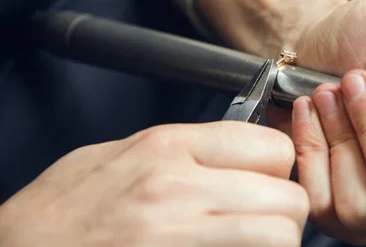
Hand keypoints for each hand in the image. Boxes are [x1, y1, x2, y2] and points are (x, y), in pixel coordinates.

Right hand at [0, 123, 308, 246]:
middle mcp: (178, 187)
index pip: (271, 146)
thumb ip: (180, 150)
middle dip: (285, 212)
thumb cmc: (59, 212)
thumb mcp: (115, 156)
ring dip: (276, 242)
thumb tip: (233, 150)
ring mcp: (177, 233)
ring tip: (252, 244)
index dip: (279, 167)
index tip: (269, 180)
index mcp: (167, 148)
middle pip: (287, 196)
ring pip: (280, 235)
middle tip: (266, 221)